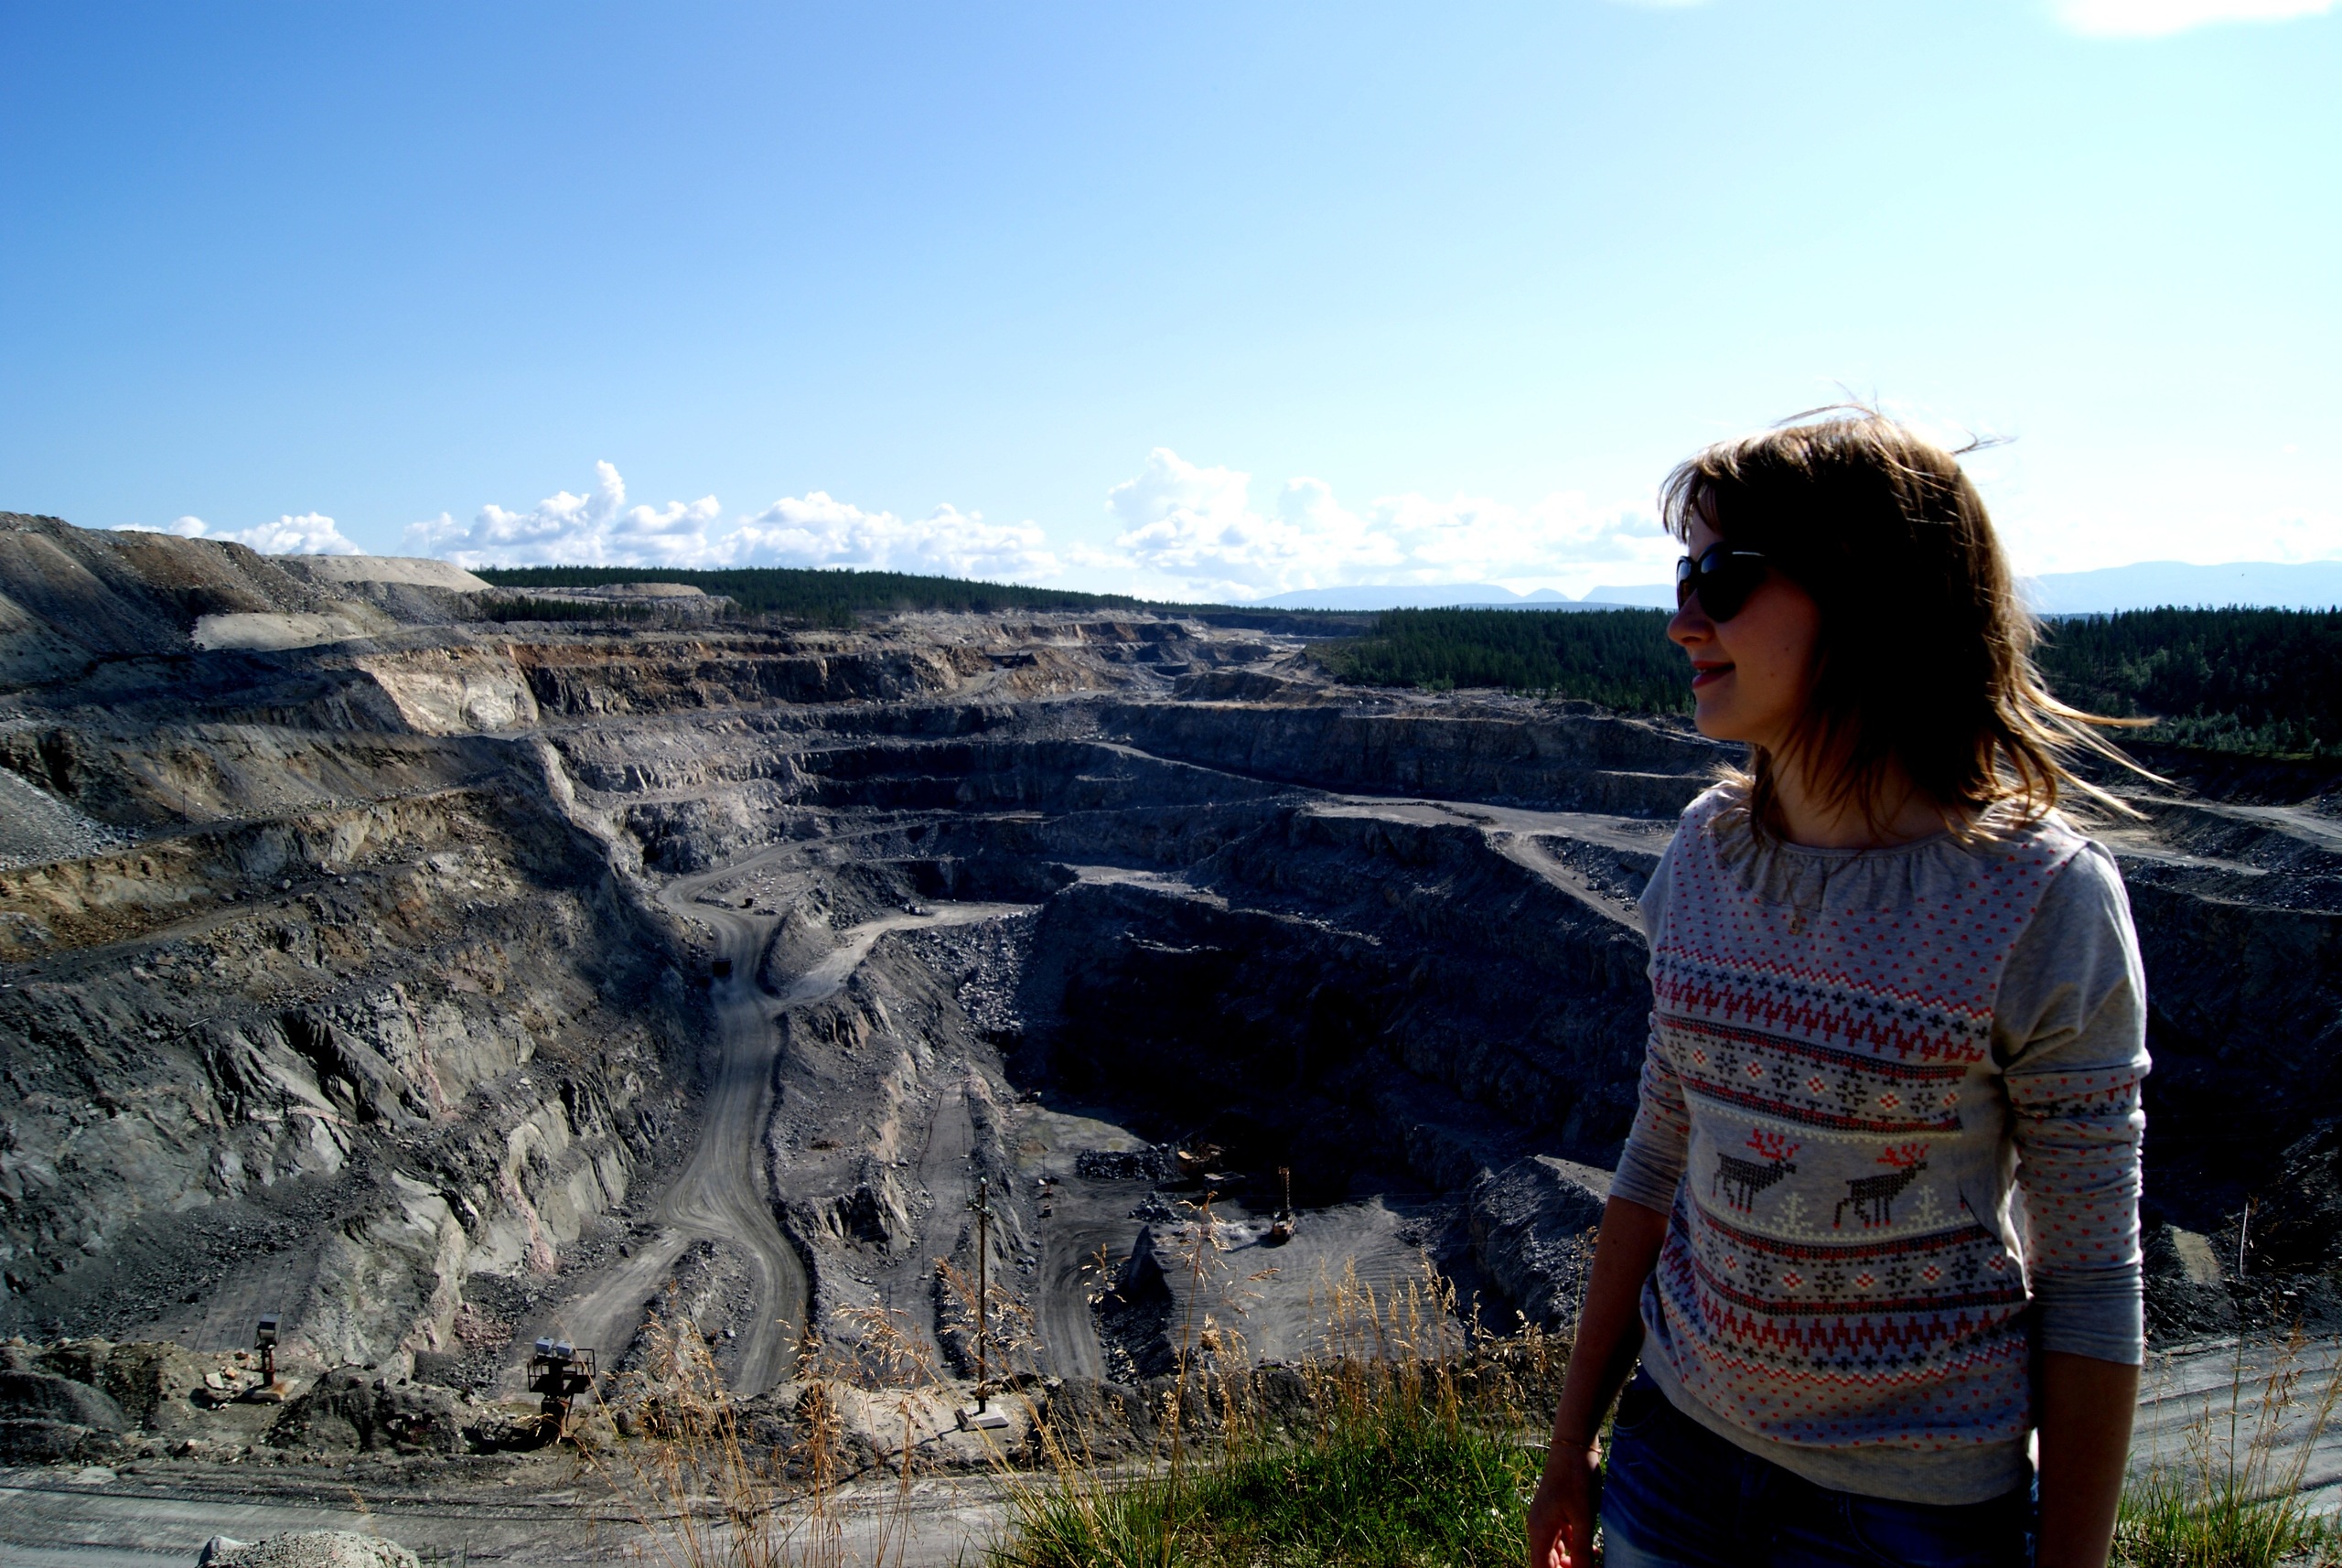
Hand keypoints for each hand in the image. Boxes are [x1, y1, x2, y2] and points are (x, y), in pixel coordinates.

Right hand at [1526, 1441, 1600, 1567]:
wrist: (1573, 1445)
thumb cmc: (1577, 1479)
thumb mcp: (1583, 1518)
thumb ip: (1583, 1551)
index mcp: (1540, 1531)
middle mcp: (1539, 1528)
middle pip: (1548, 1563)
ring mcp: (1547, 1519)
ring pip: (1557, 1552)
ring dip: (1574, 1562)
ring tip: (1596, 1562)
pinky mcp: (1556, 1512)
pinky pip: (1563, 1539)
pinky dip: (1576, 1548)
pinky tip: (1595, 1550)